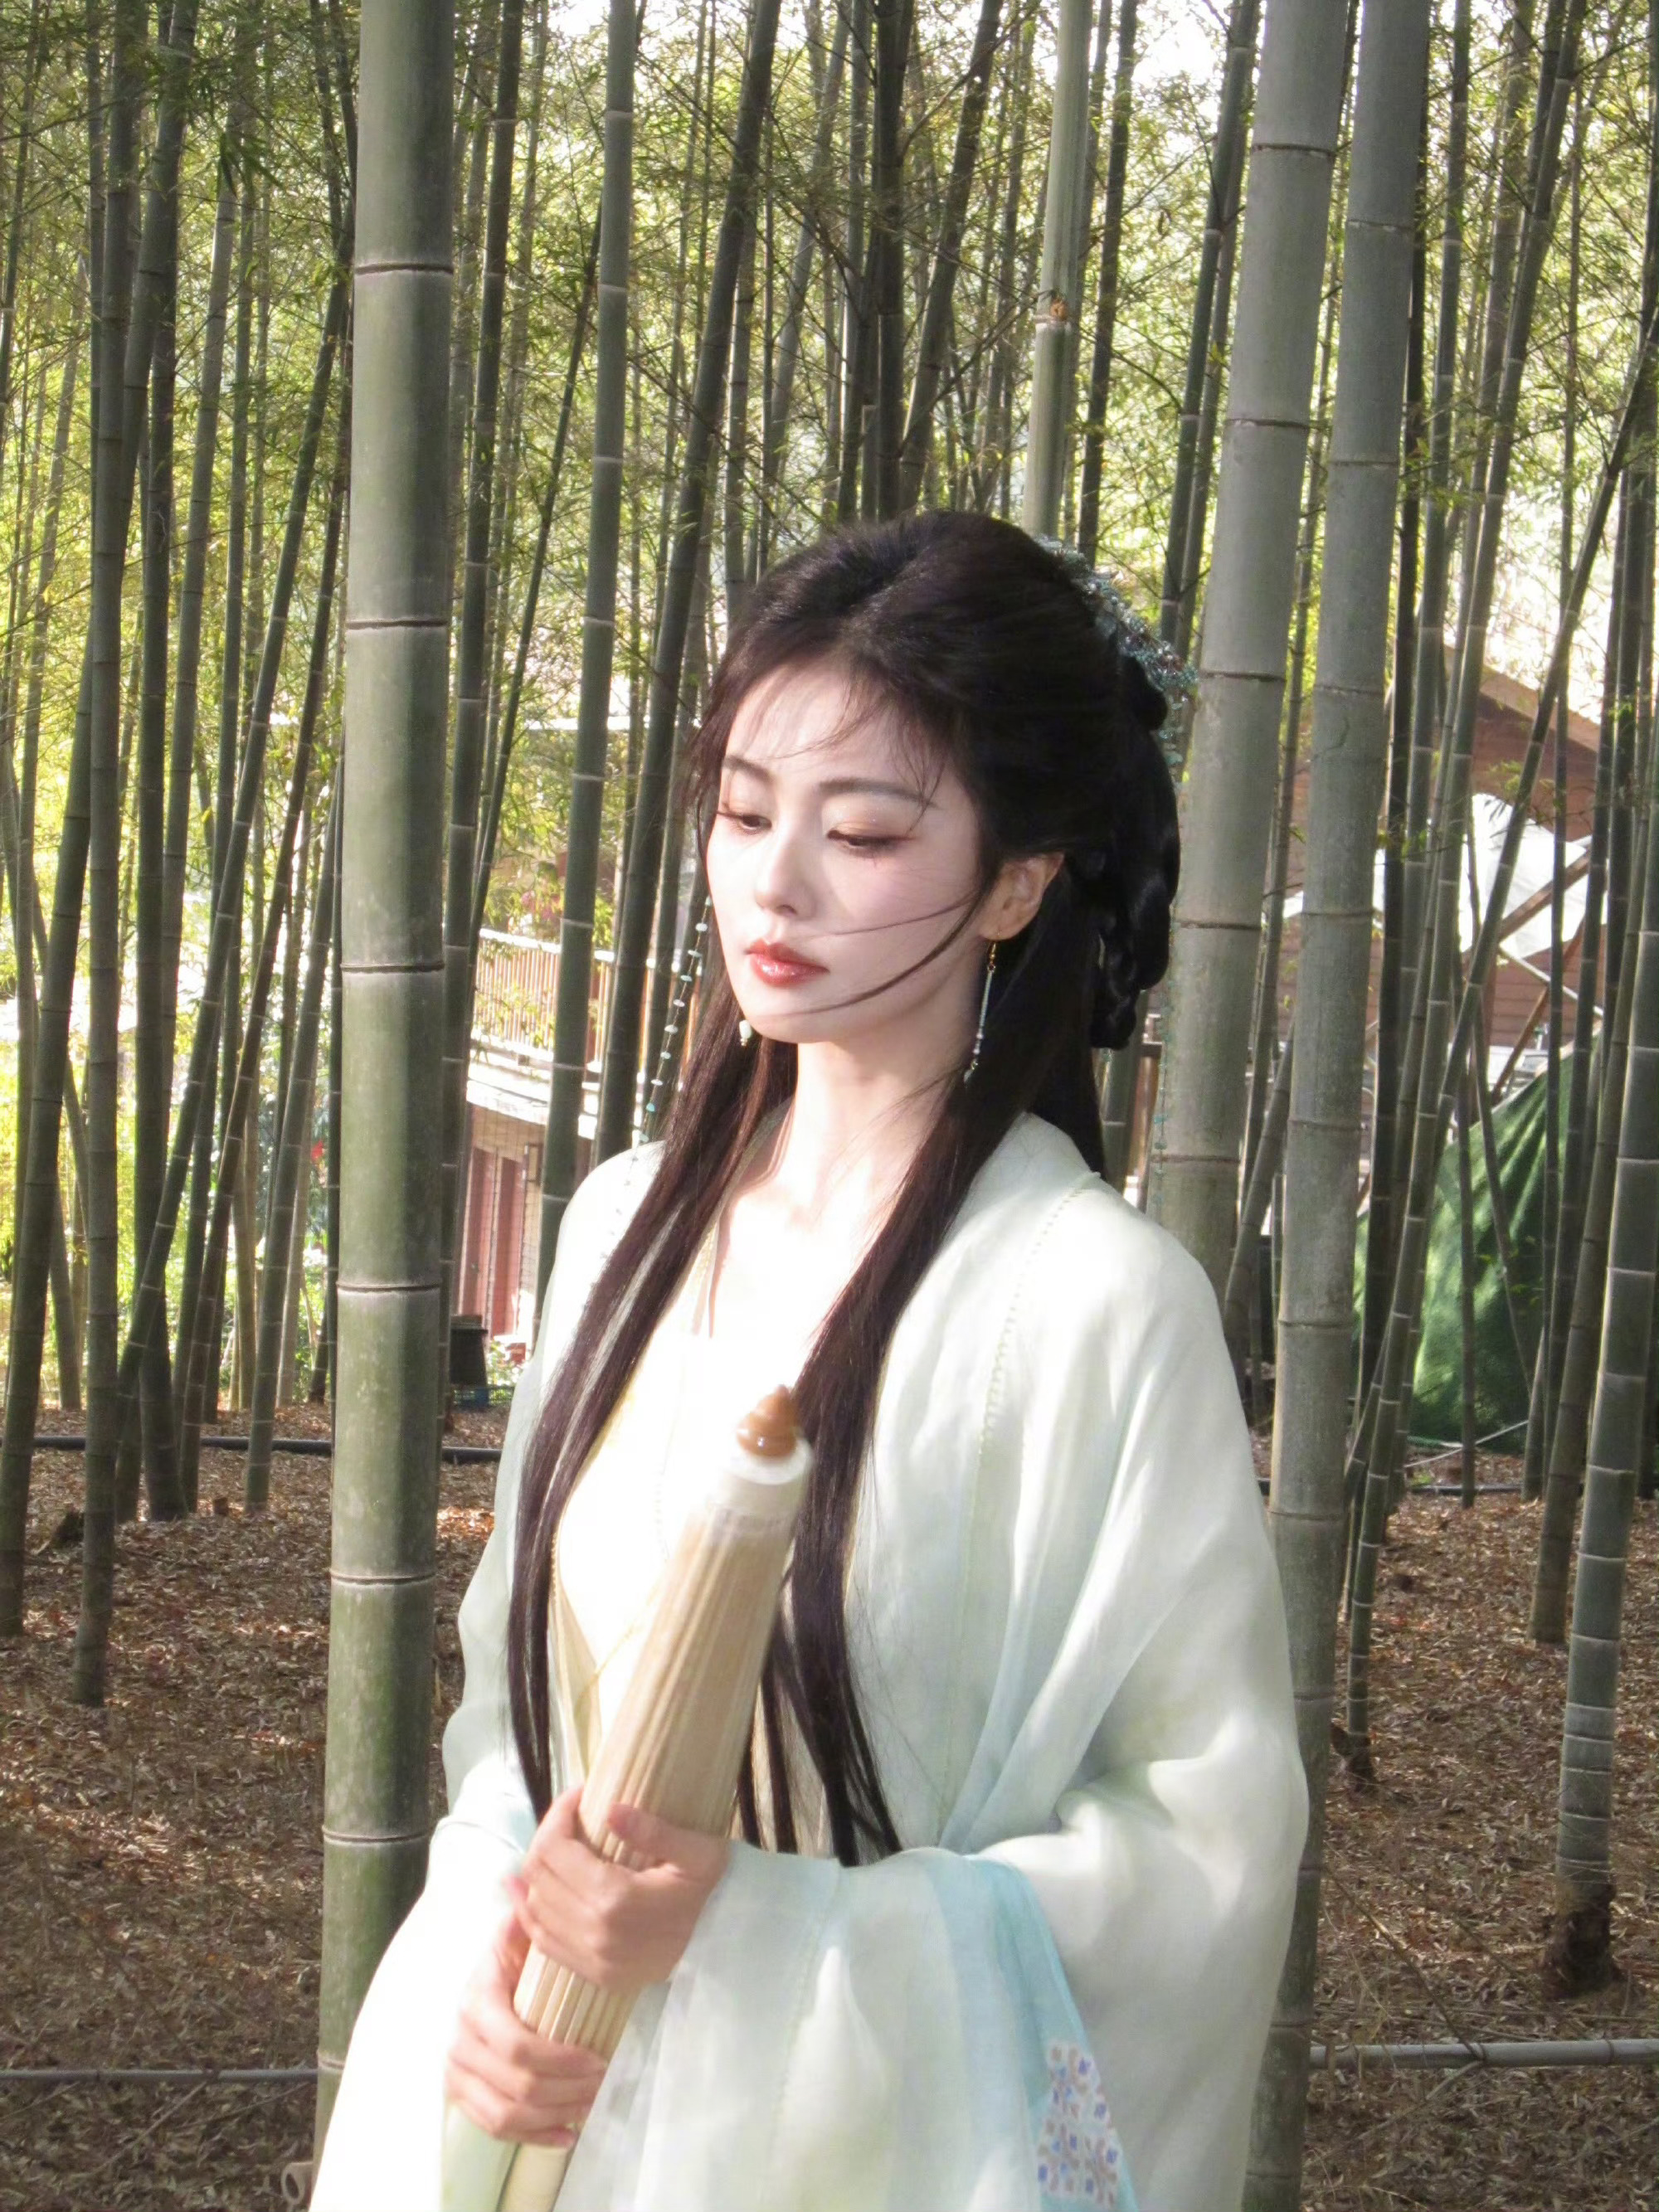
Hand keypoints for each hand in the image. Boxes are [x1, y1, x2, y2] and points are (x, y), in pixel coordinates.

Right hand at [445, 1905, 607, 2148]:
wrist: (483, 1989)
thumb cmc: (515, 1963)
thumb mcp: (520, 1937)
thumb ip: (524, 1916)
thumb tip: (517, 1879)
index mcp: (478, 1999)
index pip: (515, 2044)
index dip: (559, 2059)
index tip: (600, 2058)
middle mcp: (461, 2039)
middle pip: (516, 2084)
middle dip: (566, 2089)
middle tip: (603, 2082)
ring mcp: (458, 2071)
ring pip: (505, 2112)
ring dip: (553, 2114)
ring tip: (590, 2105)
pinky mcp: (463, 2095)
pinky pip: (494, 2128)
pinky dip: (534, 2136)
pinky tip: (568, 2134)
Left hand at [511, 1785, 729, 1994]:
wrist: (727, 1947)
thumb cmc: (713, 1892)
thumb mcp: (699, 1853)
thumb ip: (655, 1831)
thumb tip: (611, 1809)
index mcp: (615, 1899)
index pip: (555, 1849)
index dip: (557, 1814)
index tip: (577, 1796)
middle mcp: (593, 1933)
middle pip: (539, 1875)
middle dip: (546, 1836)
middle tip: (569, 1817)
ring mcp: (590, 1959)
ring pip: (534, 1908)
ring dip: (535, 1872)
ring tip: (552, 1846)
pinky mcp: (593, 1975)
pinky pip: (542, 1941)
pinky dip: (529, 1912)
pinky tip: (526, 1889)